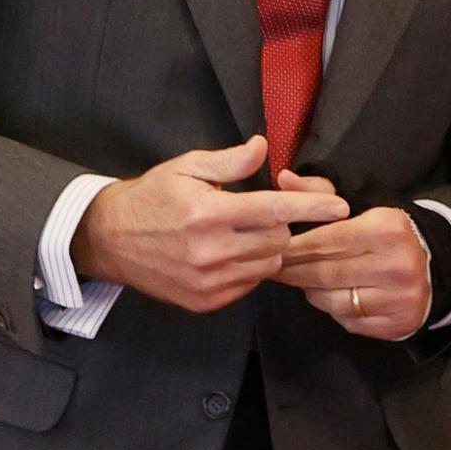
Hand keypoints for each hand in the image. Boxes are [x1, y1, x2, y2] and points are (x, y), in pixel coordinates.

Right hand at [70, 135, 348, 312]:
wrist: (109, 238)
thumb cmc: (153, 195)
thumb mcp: (189, 166)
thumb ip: (231, 161)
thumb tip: (263, 147)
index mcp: (210, 214)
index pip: (277, 210)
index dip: (313, 207)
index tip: (341, 207)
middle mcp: (211, 252)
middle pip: (278, 240)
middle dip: (281, 223)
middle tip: (261, 211)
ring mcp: (207, 282)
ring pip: (268, 265)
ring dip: (268, 246)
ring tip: (243, 230)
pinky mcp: (203, 301)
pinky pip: (249, 284)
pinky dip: (251, 267)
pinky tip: (231, 251)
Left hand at [275, 206, 430, 339]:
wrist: (435, 263)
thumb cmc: (389, 231)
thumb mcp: (362, 202)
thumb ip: (320, 191)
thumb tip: (285, 179)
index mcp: (386, 228)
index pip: (327, 240)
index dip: (295, 246)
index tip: (275, 248)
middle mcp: (395, 264)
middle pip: (326, 273)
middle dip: (295, 271)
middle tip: (275, 268)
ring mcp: (398, 298)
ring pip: (333, 301)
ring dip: (310, 291)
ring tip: (301, 280)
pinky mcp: (397, 324)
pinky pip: (349, 321)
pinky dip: (332, 309)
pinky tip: (327, 296)